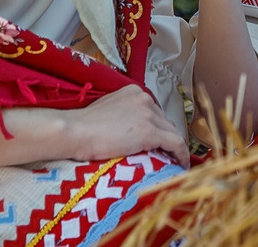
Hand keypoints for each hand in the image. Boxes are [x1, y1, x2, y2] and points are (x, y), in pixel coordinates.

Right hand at [63, 86, 189, 167]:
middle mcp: (145, 99)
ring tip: (176, 162)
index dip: (158, 128)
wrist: (75, 131)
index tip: (159, 141)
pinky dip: (181, 155)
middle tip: (166, 154)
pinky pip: (176, 143)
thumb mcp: (105, 110)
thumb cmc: (82, 125)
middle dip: (166, 137)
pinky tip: (181, 165)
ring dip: (175, 147)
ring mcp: (149, 115)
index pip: (154, 111)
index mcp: (134, 92)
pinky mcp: (150, 132)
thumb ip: (121, 114)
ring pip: (172, 132)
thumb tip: (125, 130)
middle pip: (165, 121)